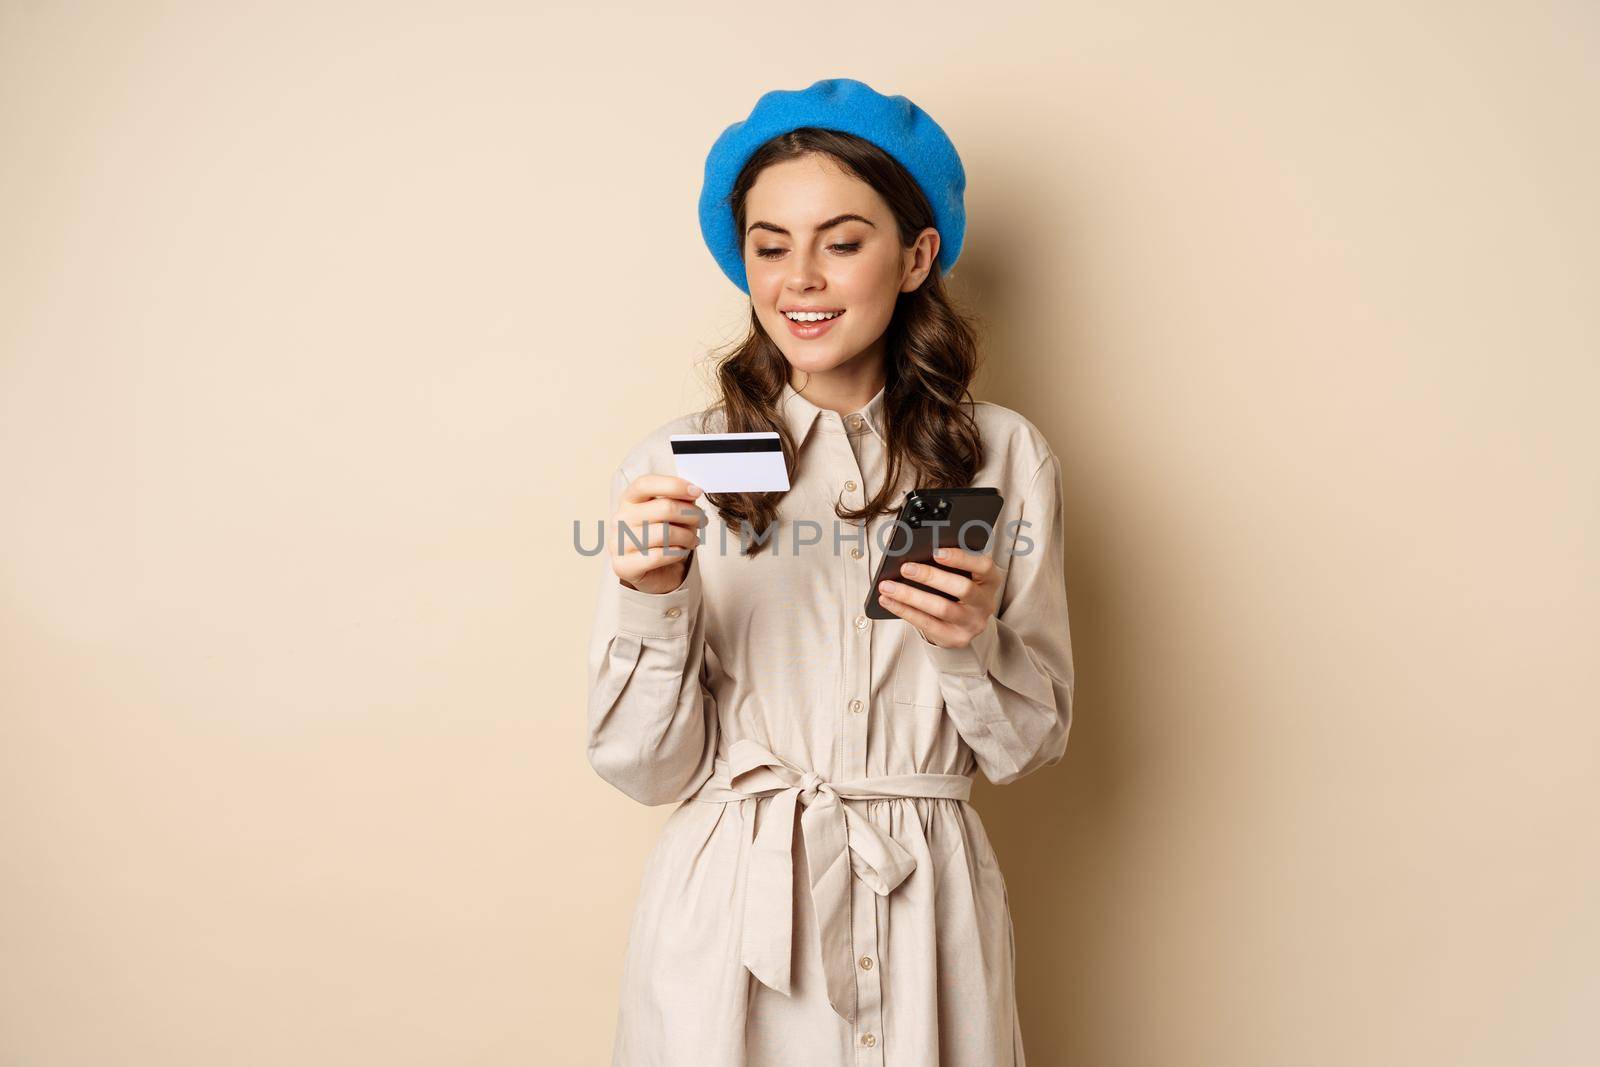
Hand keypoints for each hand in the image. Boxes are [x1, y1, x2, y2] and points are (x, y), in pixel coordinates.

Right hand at [609, 474, 705, 594]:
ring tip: (693, 540)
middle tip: (702, 521)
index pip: (645, 484)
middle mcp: (620, 519)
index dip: (673, 485)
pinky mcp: (624, 566)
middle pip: (663, 508)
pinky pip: (660, 556)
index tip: (696, 491)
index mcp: (628, 501)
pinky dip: (678, 553)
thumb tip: (693, 492)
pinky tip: (681, 552)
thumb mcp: (669, 515)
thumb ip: (678, 501)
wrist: (653, 574)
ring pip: (665, 533)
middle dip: (691, 514)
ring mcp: (619, 543)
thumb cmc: (662, 539)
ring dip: (687, 536)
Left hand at [877, 546, 1003, 647]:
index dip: (961, 558)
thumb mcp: (964, 574)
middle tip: (906, 568)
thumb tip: (917, 550)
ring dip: (910, 596)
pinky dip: (904, 610)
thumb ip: (951, 563)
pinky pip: (927, 624)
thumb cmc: (959, 589)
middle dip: (931, 576)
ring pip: (941, 608)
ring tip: (887, 586)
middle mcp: (985, 603)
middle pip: (962, 588)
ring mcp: (972, 623)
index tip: (936, 551)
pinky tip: (888, 600)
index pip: (983, 566)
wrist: (966, 624)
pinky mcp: (956, 638)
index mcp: (990, 580)